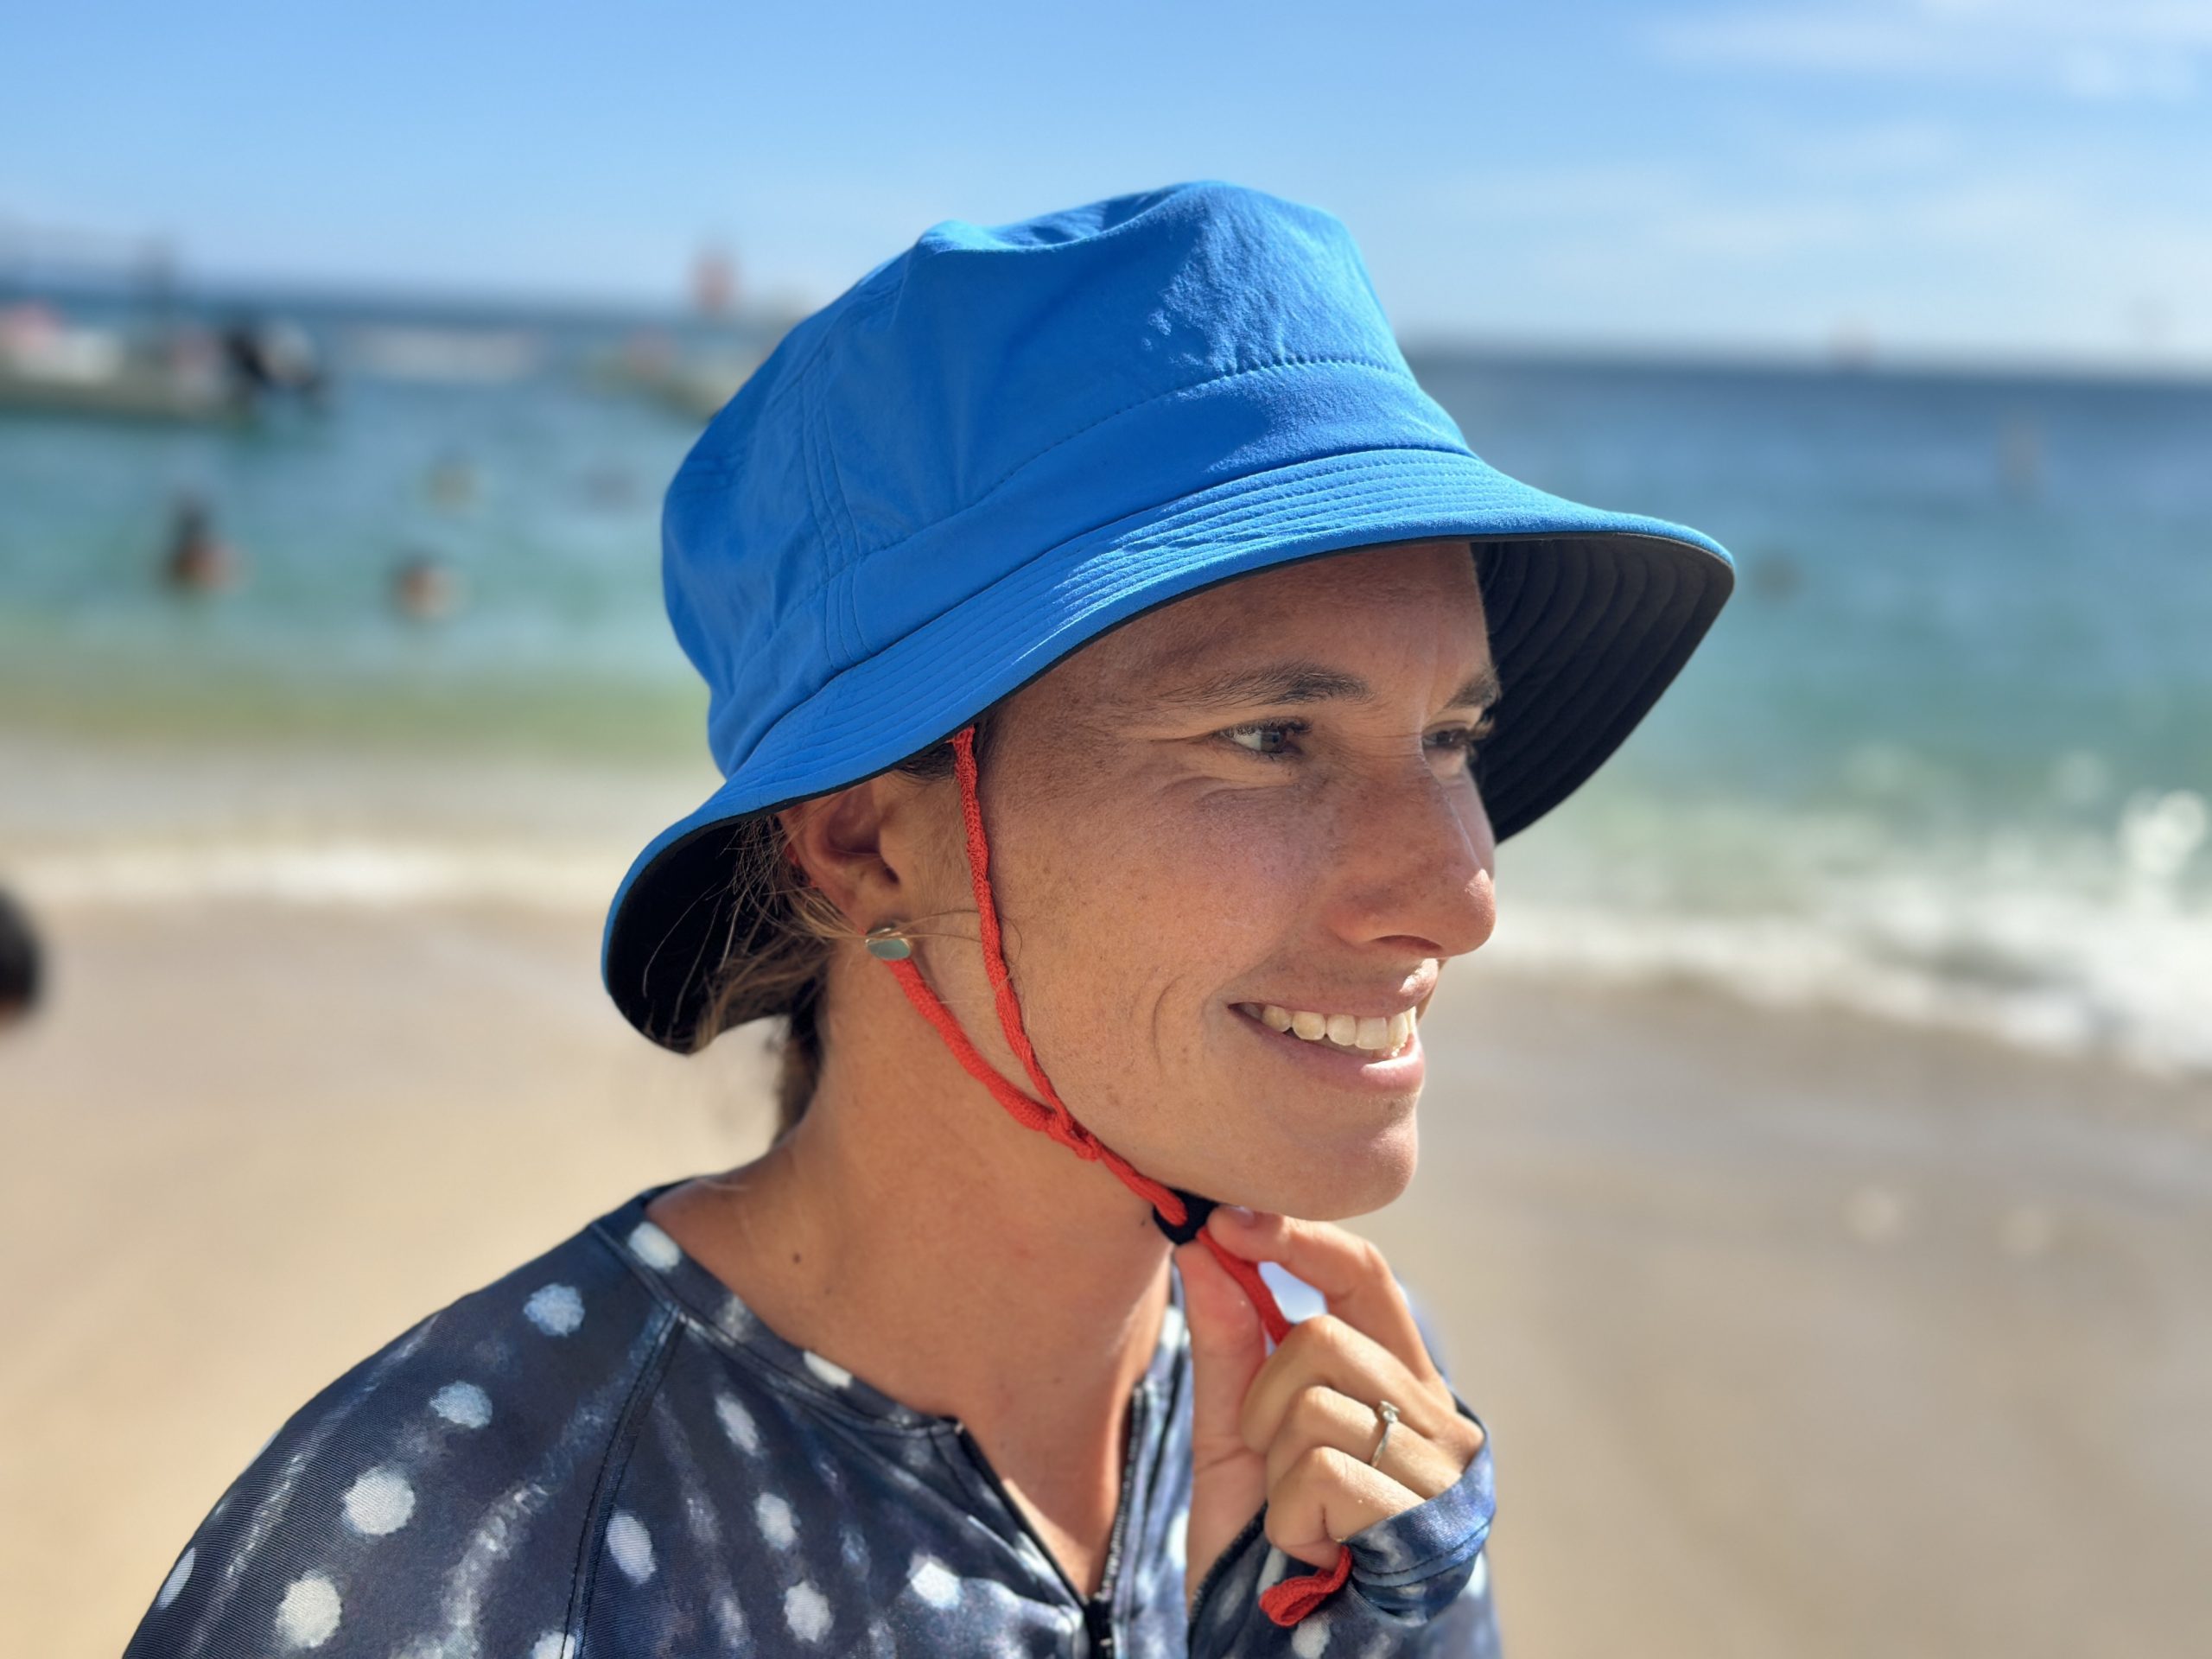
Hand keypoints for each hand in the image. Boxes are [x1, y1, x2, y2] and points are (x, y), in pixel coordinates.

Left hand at [1174, 1207, 1486, 1615]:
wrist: (1271, 1649)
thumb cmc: (1263, 1544)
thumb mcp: (1234, 1434)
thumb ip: (1228, 1341)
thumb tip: (1206, 1245)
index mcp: (1397, 1382)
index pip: (1364, 1276)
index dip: (1298, 1238)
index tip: (1227, 1220)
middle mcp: (1435, 1416)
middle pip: (1324, 1336)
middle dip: (1264, 1396)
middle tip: (1267, 1462)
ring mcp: (1438, 1468)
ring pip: (1317, 1402)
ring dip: (1273, 1466)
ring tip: (1291, 1515)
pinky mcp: (1422, 1517)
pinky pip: (1320, 1470)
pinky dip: (1288, 1515)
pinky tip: (1306, 1548)